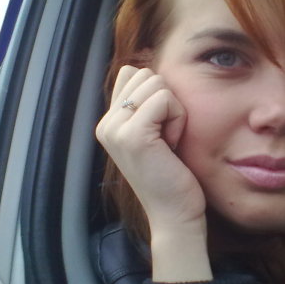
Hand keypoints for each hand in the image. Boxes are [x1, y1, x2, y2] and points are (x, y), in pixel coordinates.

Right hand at [96, 66, 206, 233]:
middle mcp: (106, 124)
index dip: (157, 93)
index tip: (161, 128)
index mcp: (109, 123)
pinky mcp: (132, 135)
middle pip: (145, 74)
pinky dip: (178, 118)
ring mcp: (115, 129)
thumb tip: (150, 69)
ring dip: (174, 110)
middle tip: (166, 136)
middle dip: (167, 100)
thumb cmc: (172, 175)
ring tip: (169, 140)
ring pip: (155, 82)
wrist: (174, 214)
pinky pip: (164, 99)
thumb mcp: (155, 134)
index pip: (131, 73)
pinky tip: (173, 144)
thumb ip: (146, 105)